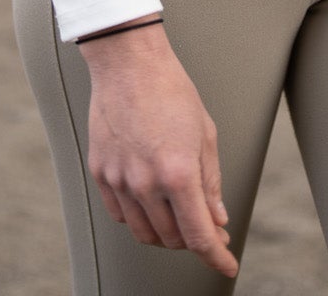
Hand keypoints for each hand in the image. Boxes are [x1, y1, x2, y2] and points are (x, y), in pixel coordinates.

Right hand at [79, 20, 238, 278]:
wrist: (129, 63)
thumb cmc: (171, 90)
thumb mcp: (205, 134)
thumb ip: (211, 183)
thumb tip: (217, 220)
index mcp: (178, 172)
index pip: (199, 236)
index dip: (216, 257)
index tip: (226, 264)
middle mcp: (146, 182)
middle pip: (172, 239)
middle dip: (193, 238)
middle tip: (206, 225)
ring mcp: (120, 179)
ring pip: (144, 233)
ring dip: (166, 233)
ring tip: (177, 215)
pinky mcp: (101, 172)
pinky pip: (120, 215)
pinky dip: (138, 218)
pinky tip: (149, 203)